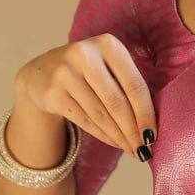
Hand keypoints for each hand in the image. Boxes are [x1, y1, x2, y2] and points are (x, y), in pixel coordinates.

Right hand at [14, 35, 156, 159]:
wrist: (41, 73)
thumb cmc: (88, 72)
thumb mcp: (108, 66)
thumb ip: (128, 86)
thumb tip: (151, 126)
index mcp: (108, 44)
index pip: (134, 84)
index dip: (146, 113)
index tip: (153, 135)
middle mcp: (84, 55)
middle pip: (117, 102)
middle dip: (133, 131)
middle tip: (144, 150)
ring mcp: (65, 73)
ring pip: (100, 114)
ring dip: (119, 137)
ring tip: (132, 150)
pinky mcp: (52, 93)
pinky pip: (85, 120)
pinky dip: (103, 135)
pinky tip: (115, 143)